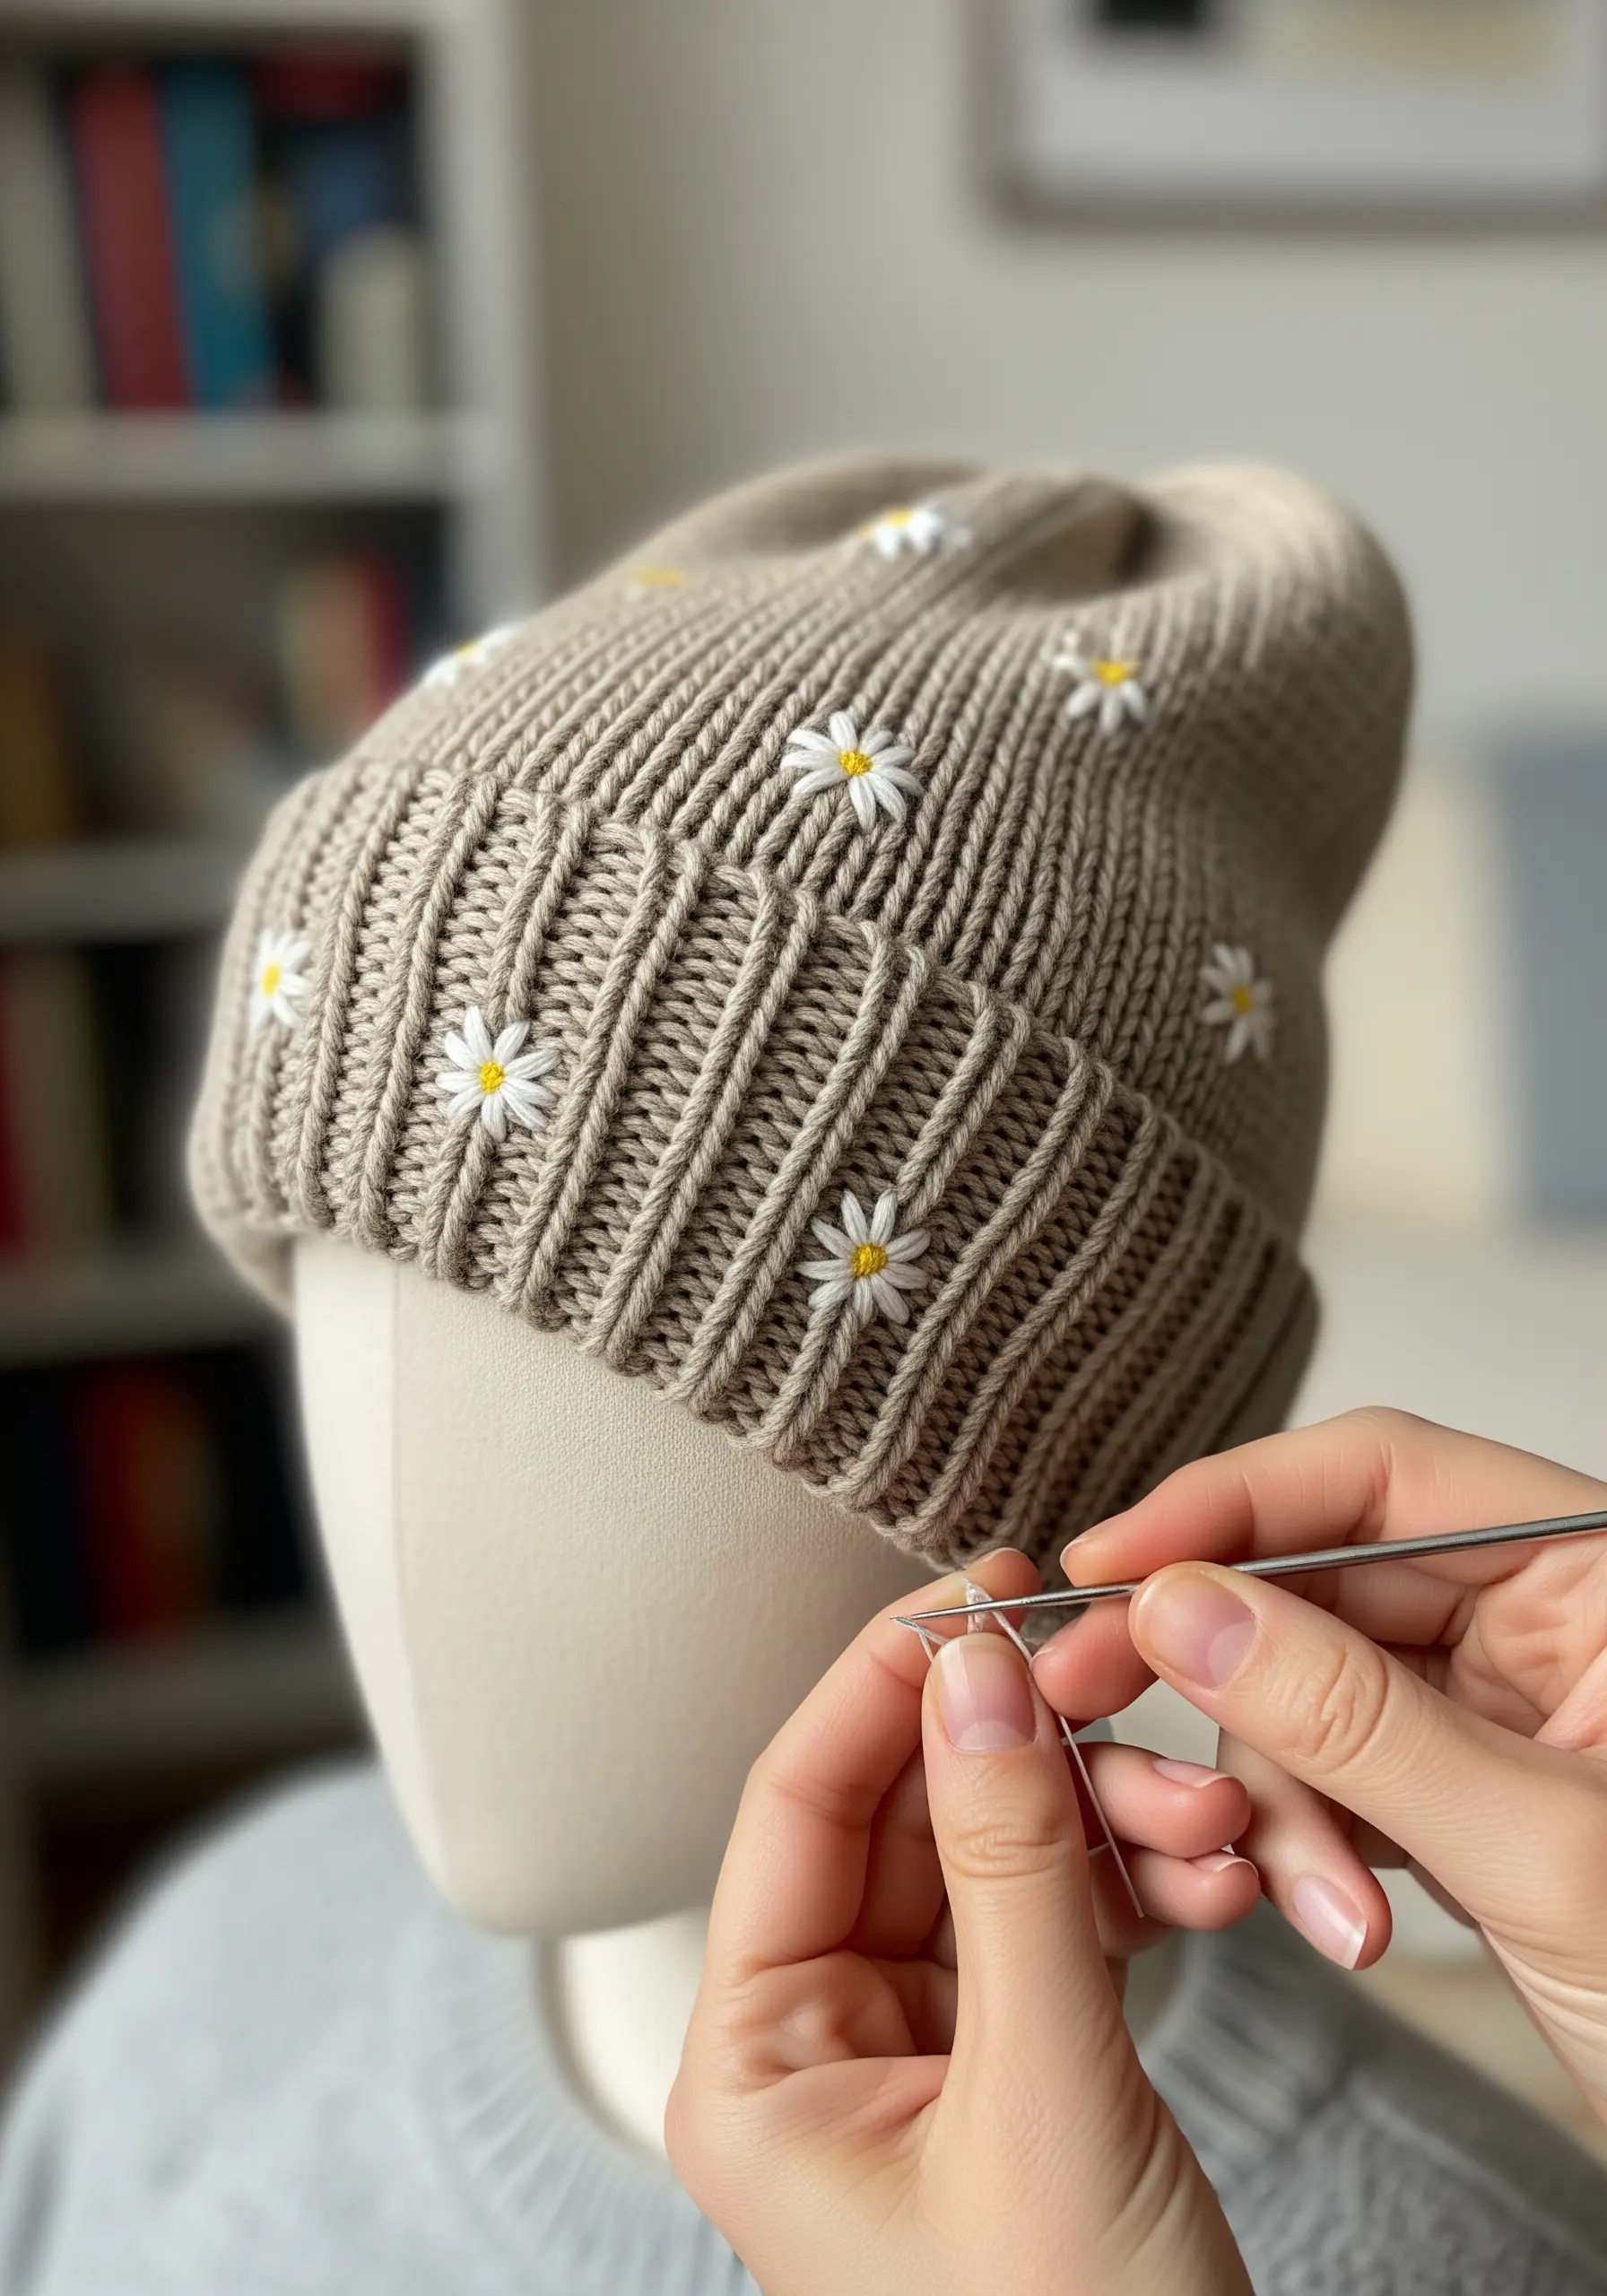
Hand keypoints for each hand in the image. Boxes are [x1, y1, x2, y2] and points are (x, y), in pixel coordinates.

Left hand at [668, 1549, 1252, 2295]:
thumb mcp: (1041, 2097)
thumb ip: (1013, 1873)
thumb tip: (976, 1674)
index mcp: (756, 2063)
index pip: (794, 1808)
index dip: (881, 1684)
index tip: (971, 1594)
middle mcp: (819, 2046)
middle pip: (904, 1822)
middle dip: (1025, 1754)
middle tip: (1112, 1675)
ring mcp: (919, 2054)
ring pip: (998, 1864)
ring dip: (1105, 1821)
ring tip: (1205, 1813)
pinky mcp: (1012, 2065)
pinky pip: (1059, 1925)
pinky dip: (1133, 1887)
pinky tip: (1205, 1868)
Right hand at [1032, 1408, 1606, 2121]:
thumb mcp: (1543, 1849)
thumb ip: (1354, 1721)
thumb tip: (1185, 1610)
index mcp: (1598, 1570)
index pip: (1383, 1474)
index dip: (1232, 1502)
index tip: (1112, 1561)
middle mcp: (1543, 1614)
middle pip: (1322, 1581)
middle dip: (1224, 1670)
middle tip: (1090, 1698)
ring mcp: (1497, 1704)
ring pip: (1305, 1690)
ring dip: (1279, 1797)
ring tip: (1319, 1908)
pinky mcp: (1459, 1791)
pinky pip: (1329, 1772)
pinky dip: (1307, 1840)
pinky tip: (1340, 1918)